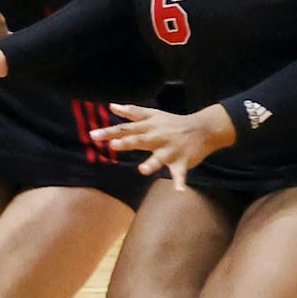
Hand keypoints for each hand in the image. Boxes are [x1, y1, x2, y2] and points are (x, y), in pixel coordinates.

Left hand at [92, 101, 236, 175]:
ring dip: (152, 164)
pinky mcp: (182, 162)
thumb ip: (132, 112)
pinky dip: (180, 182)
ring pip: (160, 158)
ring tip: (143, 170)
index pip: (126, 129)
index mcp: (149, 127)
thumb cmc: (173, 122)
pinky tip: (179, 191)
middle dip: (127, 142)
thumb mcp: (153, 114)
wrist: (204, 128)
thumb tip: (111, 106)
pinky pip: (180, 174)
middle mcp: (158, 138)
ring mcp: (170, 151)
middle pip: (140, 140)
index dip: (110, 132)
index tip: (93, 135)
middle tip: (113, 145)